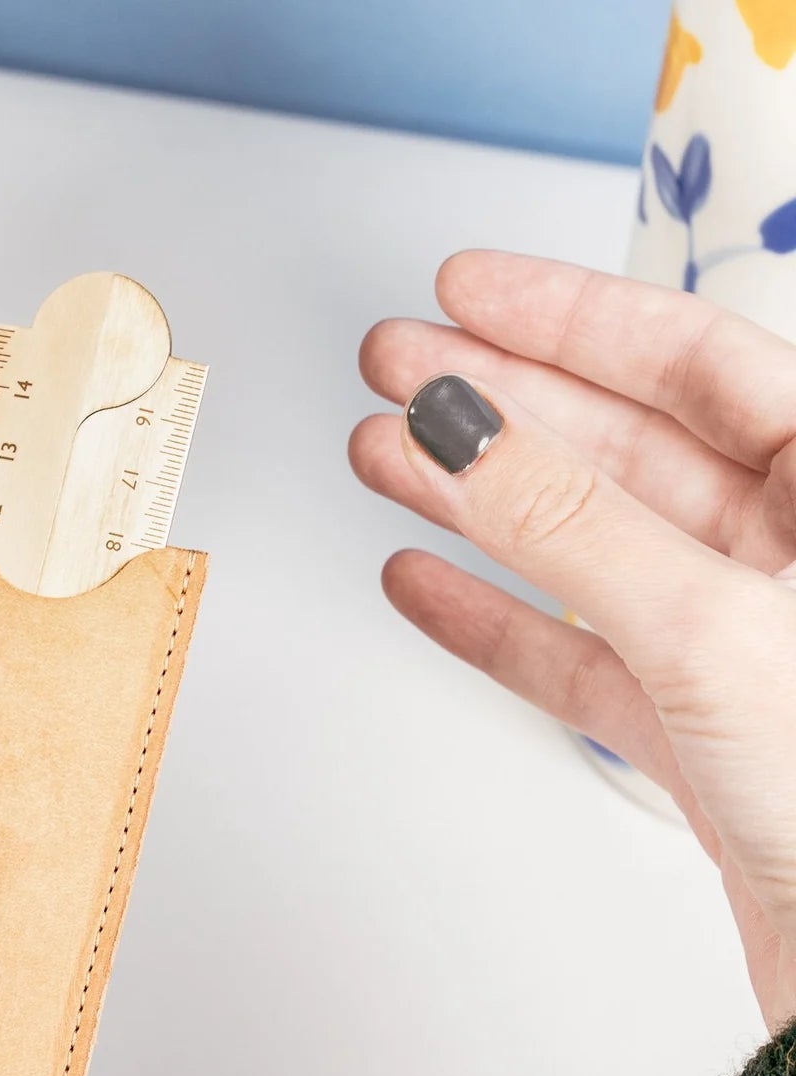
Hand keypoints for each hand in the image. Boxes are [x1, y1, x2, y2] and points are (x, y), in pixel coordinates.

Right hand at [351, 250, 795, 1029]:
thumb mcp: (708, 629)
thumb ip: (572, 524)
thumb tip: (465, 426)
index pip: (697, 359)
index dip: (569, 317)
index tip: (465, 291)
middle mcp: (795, 555)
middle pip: (626, 442)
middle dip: (501, 404)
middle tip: (396, 368)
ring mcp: (737, 640)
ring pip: (587, 545)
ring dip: (476, 503)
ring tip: (381, 459)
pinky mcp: (690, 725)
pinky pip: (573, 650)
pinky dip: (493, 618)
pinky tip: (426, 583)